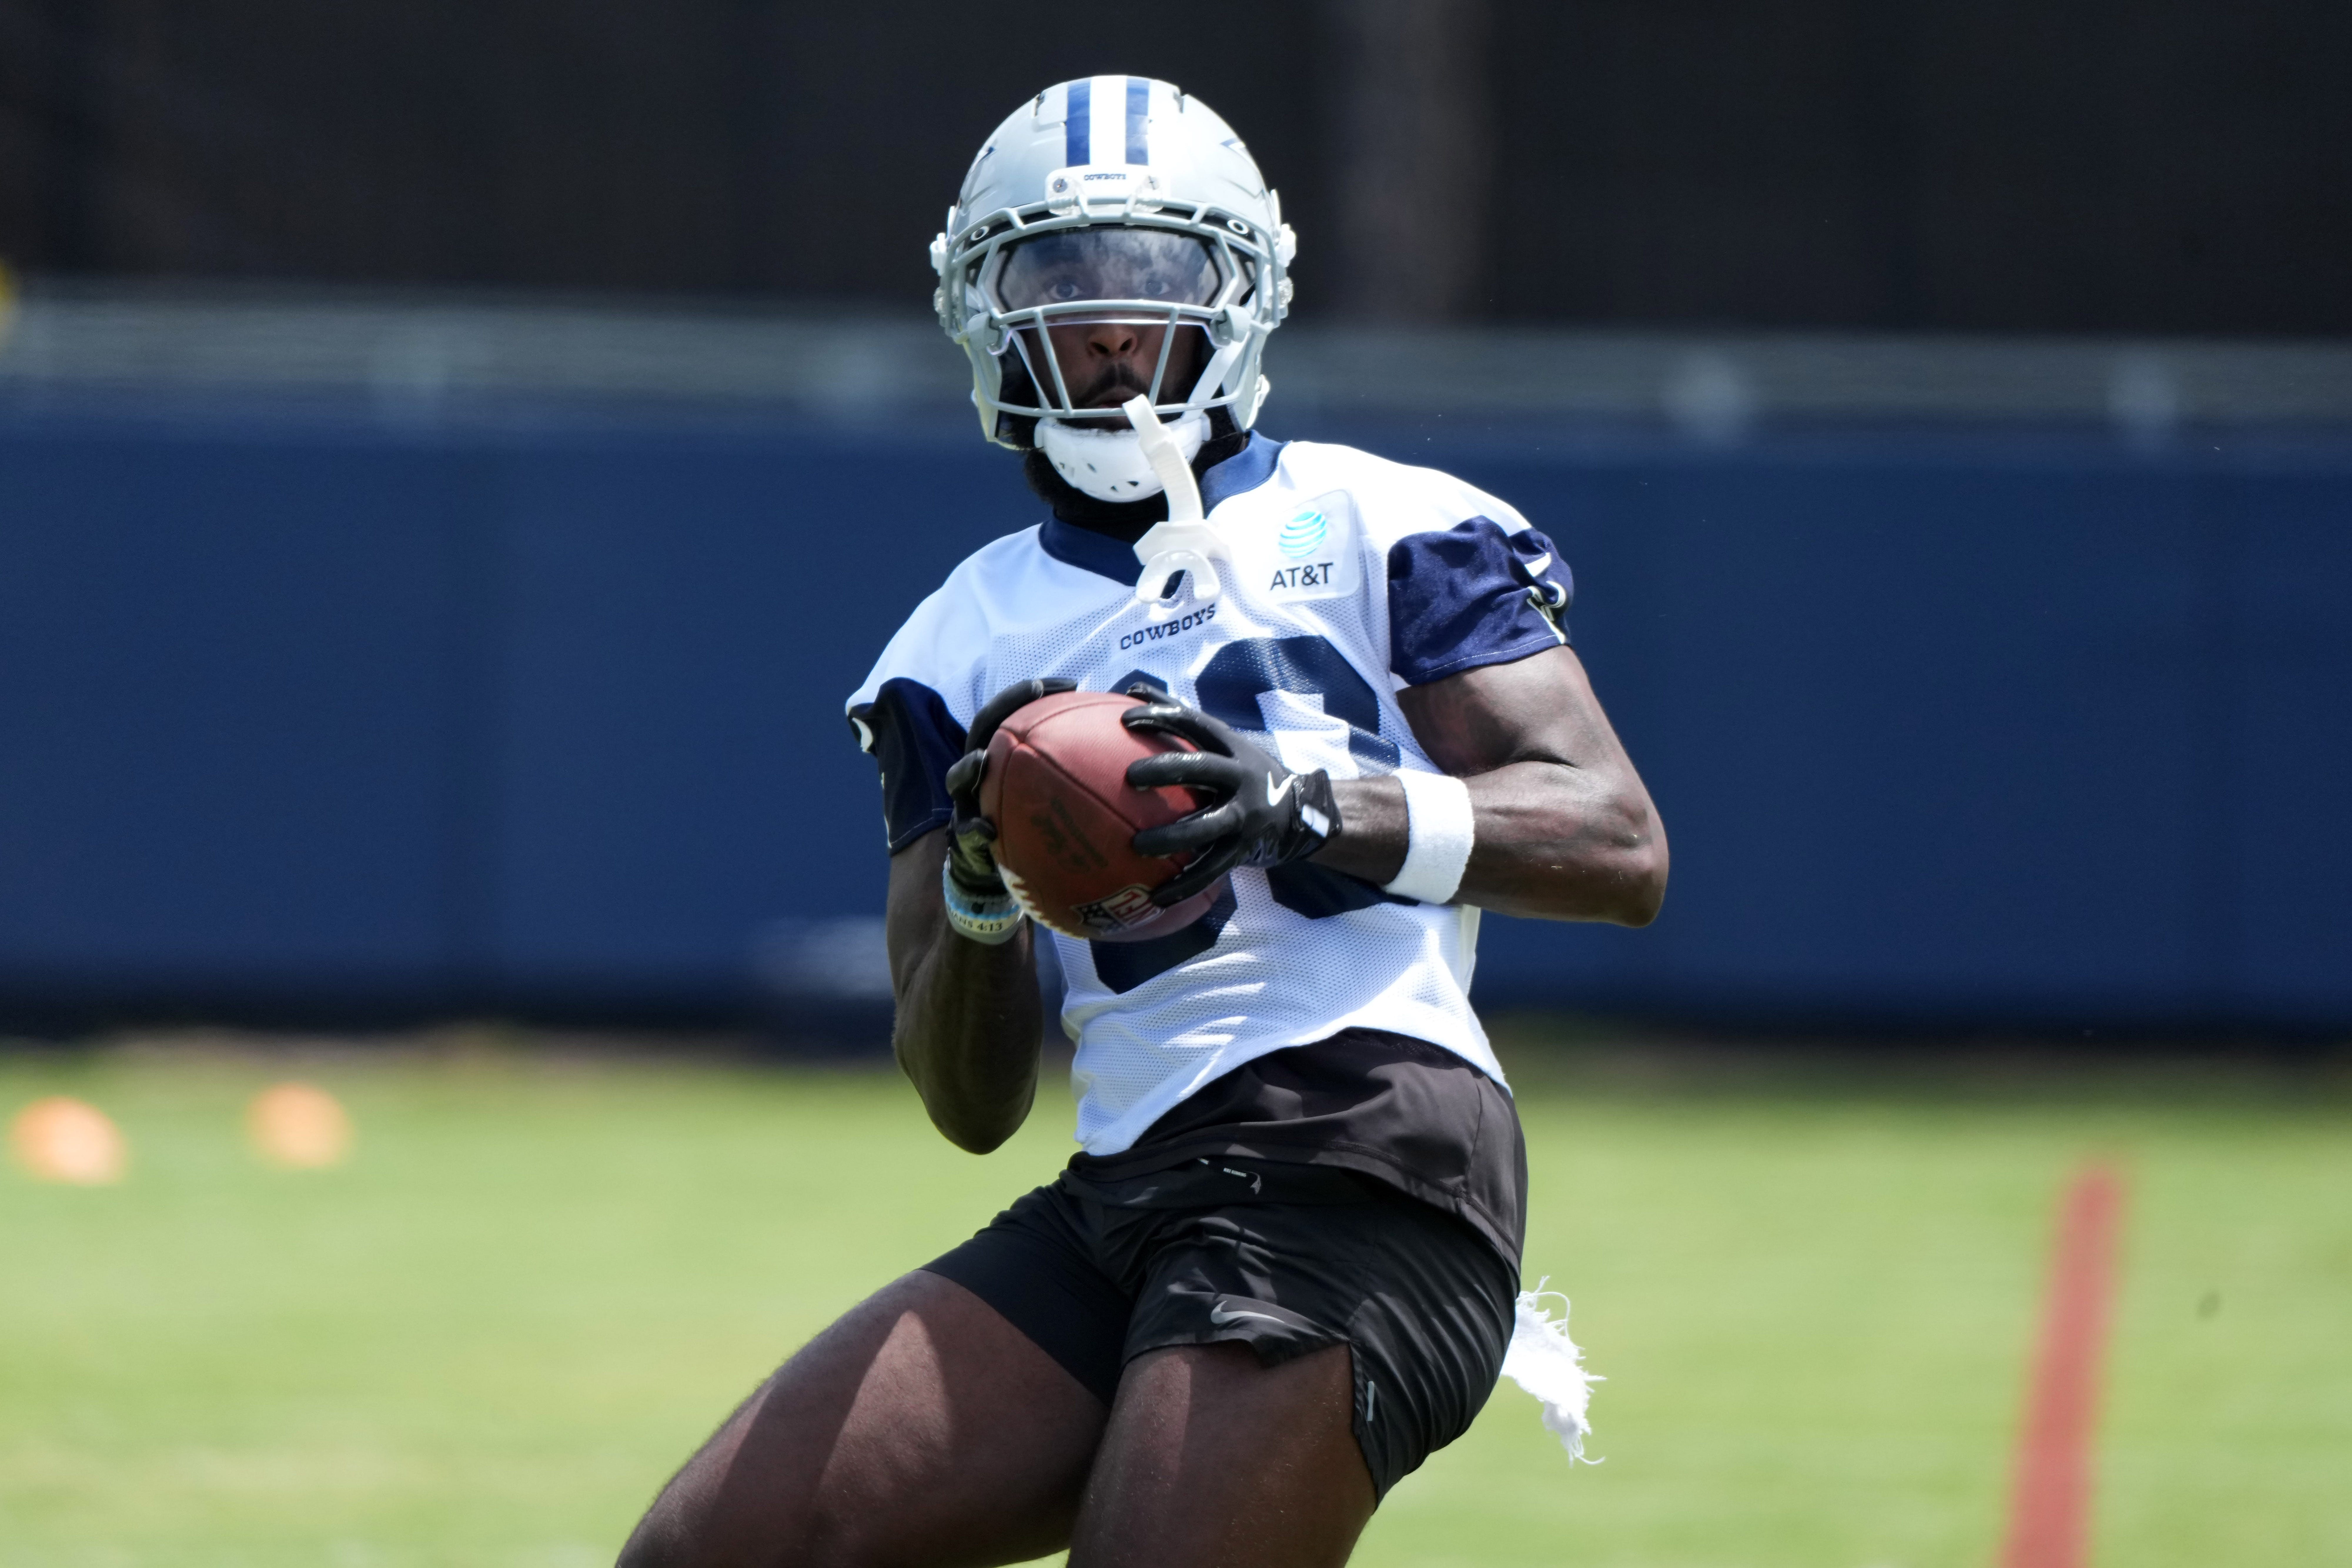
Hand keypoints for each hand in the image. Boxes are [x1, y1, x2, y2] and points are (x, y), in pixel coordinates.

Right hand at [940, 678, 1076, 897]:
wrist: (993, 869)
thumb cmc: (1031, 830)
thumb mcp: (1052, 804)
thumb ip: (1076, 780)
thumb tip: (1126, 759)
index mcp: (1004, 757)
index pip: (1015, 714)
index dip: (1036, 695)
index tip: (1068, 683)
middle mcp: (982, 772)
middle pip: (983, 730)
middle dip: (1003, 709)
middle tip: (1032, 696)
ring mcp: (967, 802)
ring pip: (959, 777)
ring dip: (969, 768)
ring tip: (982, 762)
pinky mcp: (963, 835)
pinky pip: (966, 830)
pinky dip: (975, 828)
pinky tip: (987, 830)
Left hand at [1119, 687, 1339, 906]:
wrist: (1302, 812)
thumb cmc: (1245, 771)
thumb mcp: (1224, 742)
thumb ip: (1181, 717)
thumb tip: (1132, 688)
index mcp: (1231, 747)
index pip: (1194, 724)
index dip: (1162, 717)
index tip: (1126, 719)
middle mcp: (1240, 777)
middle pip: (1202, 769)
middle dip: (1167, 771)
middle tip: (1130, 778)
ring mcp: (1245, 815)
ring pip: (1206, 827)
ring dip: (1171, 838)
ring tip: (1136, 847)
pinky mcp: (1245, 849)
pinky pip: (1211, 870)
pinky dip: (1184, 885)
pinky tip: (1155, 898)